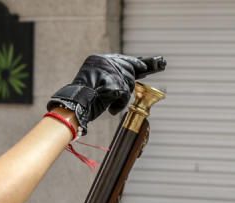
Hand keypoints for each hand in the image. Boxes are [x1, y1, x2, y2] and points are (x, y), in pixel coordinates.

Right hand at [47, 54, 162, 133]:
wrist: (72, 108)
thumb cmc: (83, 101)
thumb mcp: (97, 84)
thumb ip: (111, 78)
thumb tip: (131, 77)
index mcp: (97, 60)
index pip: (122, 59)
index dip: (139, 62)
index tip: (154, 62)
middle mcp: (104, 61)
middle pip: (130, 69)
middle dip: (143, 71)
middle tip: (162, 63)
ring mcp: (108, 71)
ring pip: (129, 83)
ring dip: (122, 97)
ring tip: (109, 105)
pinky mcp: (113, 83)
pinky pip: (124, 96)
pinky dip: (118, 105)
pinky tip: (110, 110)